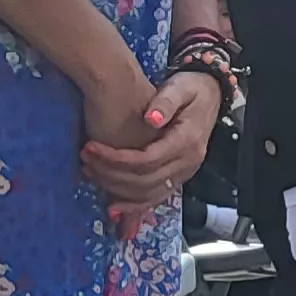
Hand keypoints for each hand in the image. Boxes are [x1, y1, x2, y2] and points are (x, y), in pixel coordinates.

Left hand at [82, 69, 221, 209]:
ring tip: (91, 173)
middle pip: (144, 180)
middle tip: (85, 160)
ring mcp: (185, 172)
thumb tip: (151, 119)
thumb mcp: (179, 88)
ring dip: (117, 189)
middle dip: (110, 174)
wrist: (210, 95)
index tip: (91, 148)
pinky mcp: (179, 177)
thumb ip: (165, 102)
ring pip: (148, 193)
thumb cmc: (191, 89)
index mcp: (187, 141)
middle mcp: (188, 162)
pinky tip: (114, 207)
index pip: (147, 159)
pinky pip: (156, 198)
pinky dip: (134, 206)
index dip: (116, 158)